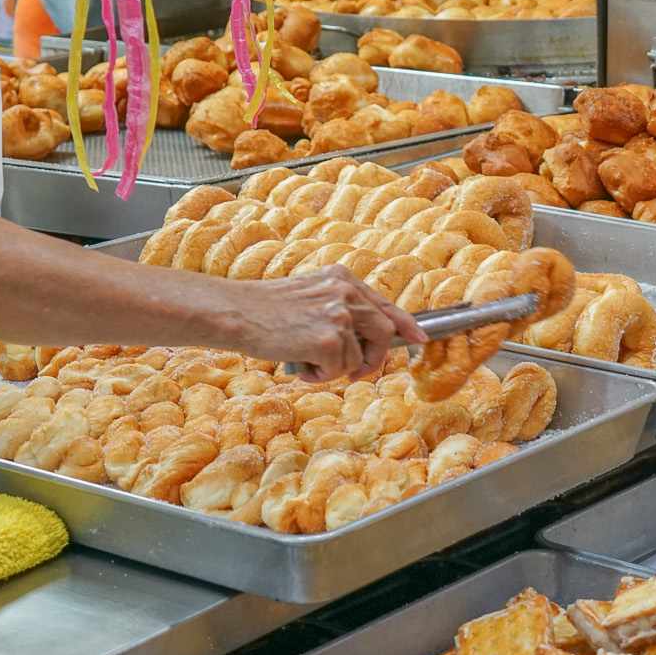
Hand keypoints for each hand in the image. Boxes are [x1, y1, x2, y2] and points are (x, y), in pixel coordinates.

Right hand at [237, 267, 425, 382]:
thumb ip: (339, 308)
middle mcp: (346, 292)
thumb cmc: (264, 310)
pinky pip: (340, 369)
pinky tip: (300, 363)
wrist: (235, 312)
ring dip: (334, 368)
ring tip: (305, 359)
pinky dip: (321, 375)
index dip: (406, 324)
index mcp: (342, 278)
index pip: (385, 304)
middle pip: (384, 332)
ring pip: (357, 357)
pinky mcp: (329, 337)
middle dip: (373, 358)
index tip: (420, 339)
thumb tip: (365, 341)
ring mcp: (340, 314)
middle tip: (355, 371)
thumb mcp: (310, 296)